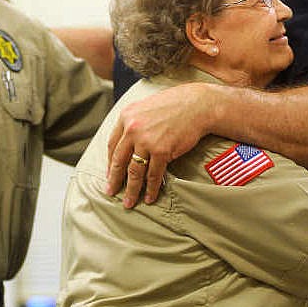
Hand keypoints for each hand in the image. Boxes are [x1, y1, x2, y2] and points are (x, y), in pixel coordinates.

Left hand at [106, 83, 212, 207]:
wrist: (197, 105)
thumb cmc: (174, 104)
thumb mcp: (145, 107)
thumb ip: (134, 122)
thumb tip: (127, 140)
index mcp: (126, 116)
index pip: (112, 145)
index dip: (110, 162)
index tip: (110, 174)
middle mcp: (132, 129)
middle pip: (119, 160)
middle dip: (115, 180)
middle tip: (111, 192)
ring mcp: (146, 141)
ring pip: (135, 171)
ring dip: (131, 189)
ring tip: (128, 202)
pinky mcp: (161, 151)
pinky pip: (153, 174)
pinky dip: (151, 188)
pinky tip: (149, 197)